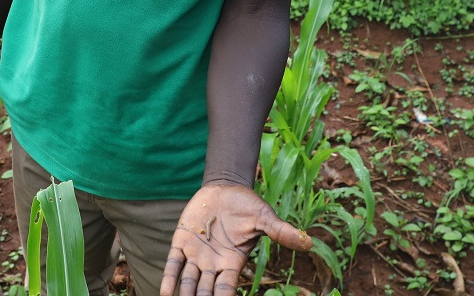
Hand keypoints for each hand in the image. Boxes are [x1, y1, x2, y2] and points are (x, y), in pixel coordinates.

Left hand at [160, 183, 311, 295]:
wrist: (226, 188)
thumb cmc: (247, 206)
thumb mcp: (265, 219)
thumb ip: (281, 232)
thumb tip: (308, 242)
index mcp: (232, 263)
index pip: (226, 289)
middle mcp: (212, 264)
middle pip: (205, 292)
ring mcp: (196, 254)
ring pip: (188, 282)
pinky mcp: (182, 241)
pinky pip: (174, 264)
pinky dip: (169, 278)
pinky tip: (165, 293)